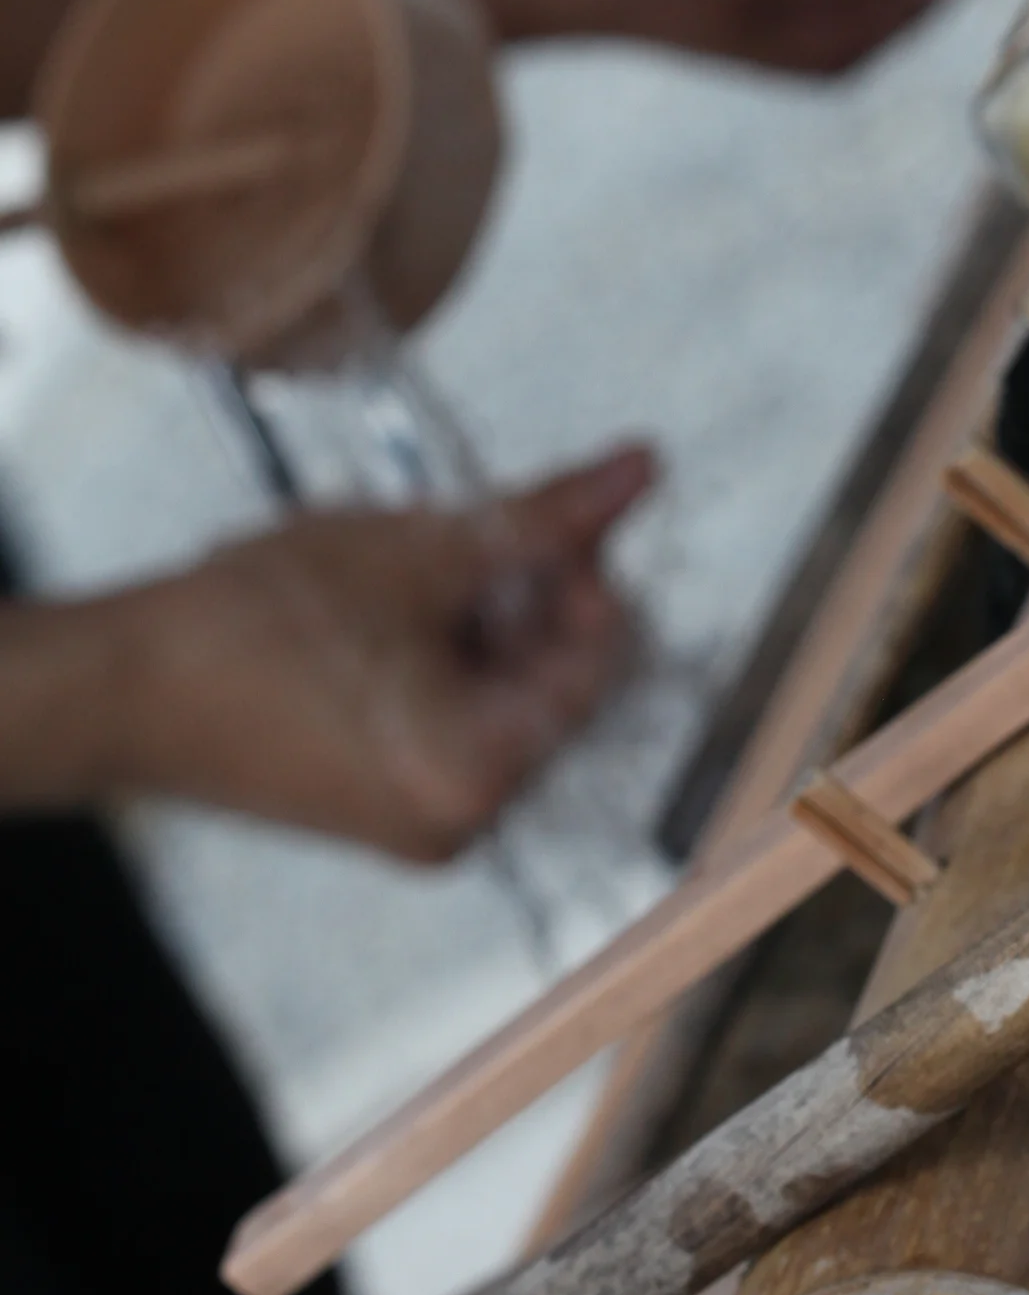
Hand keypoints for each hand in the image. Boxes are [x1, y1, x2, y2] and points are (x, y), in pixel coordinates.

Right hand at [44, 449, 656, 859]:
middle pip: (553, 682)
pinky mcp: (384, 808)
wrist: (121, 683)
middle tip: (463, 536)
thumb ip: (547, 515)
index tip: (541, 520)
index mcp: (483, 780)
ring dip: (479, 620)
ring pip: (502, 694)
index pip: (598, 664)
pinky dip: (440, 657)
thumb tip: (641, 468)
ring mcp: (423, 825)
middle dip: (524, 598)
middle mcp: (466, 826)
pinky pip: (454, 720)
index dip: (582, 576)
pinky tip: (385, 613)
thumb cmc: (257, 622)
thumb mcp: (423, 548)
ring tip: (406, 572)